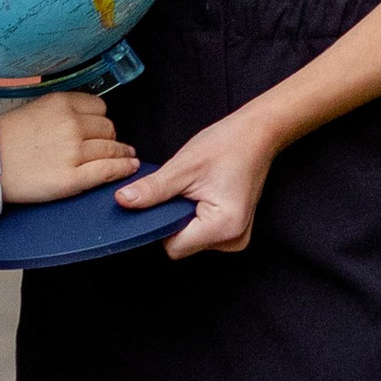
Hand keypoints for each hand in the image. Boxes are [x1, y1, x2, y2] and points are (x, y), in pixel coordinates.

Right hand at [0, 90, 139, 206]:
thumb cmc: (4, 138)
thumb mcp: (34, 108)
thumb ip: (62, 110)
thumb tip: (85, 116)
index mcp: (61, 103)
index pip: (99, 107)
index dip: (100, 119)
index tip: (99, 128)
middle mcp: (71, 124)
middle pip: (108, 127)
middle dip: (109, 137)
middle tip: (107, 145)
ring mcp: (73, 151)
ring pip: (112, 148)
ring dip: (121, 153)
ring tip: (126, 157)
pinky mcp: (72, 177)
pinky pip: (108, 170)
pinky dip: (123, 168)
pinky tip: (130, 167)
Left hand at [119, 111, 274, 258]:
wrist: (257, 134)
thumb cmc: (227, 145)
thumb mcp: (184, 166)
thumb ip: (153, 189)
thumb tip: (123, 201)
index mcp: (223, 228)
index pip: (174, 247)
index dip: (161, 224)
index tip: (164, 198)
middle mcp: (233, 240)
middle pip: (182, 245)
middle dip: (174, 218)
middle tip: (184, 188)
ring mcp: (236, 238)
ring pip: (191, 239)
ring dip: (185, 217)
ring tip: (197, 189)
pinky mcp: (233, 231)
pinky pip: (202, 233)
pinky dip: (196, 216)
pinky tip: (204, 194)